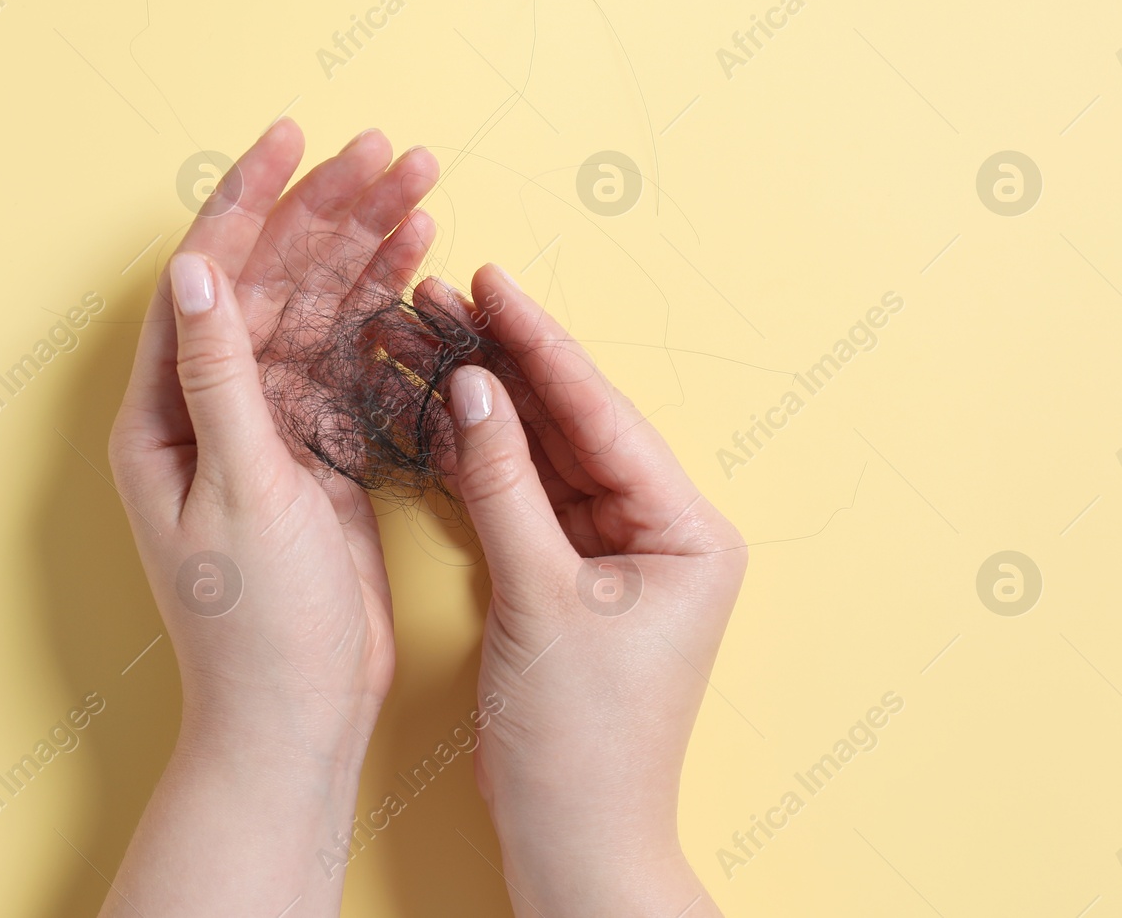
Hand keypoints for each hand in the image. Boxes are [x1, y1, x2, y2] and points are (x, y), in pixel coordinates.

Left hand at [102, 120, 439, 917]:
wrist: (299, 714)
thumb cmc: (255, 623)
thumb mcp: (238, 491)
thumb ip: (220, 375)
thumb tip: (197, 265)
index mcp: (164, 415)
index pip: (205, 277)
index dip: (248, 201)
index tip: (294, 135)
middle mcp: (209, 408)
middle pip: (270, 281)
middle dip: (328, 212)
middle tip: (391, 150)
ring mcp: (267, 426)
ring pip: (317, 313)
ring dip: (364, 248)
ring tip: (419, 184)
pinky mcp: (317, 450)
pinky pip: (349, 361)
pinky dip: (382, 311)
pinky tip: (415, 259)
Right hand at [422, 265, 746, 916]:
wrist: (574, 840)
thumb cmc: (581, 740)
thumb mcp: (539, 599)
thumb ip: (502, 486)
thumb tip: (471, 388)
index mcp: (690, 531)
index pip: (605, 417)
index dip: (543, 345)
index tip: (494, 281)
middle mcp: (664, 531)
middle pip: (575, 424)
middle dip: (509, 362)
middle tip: (446, 295)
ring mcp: (618, 553)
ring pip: (546, 455)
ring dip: (490, 404)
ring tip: (431, 335)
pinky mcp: (573, 576)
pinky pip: (526, 498)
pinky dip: (483, 461)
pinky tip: (441, 411)